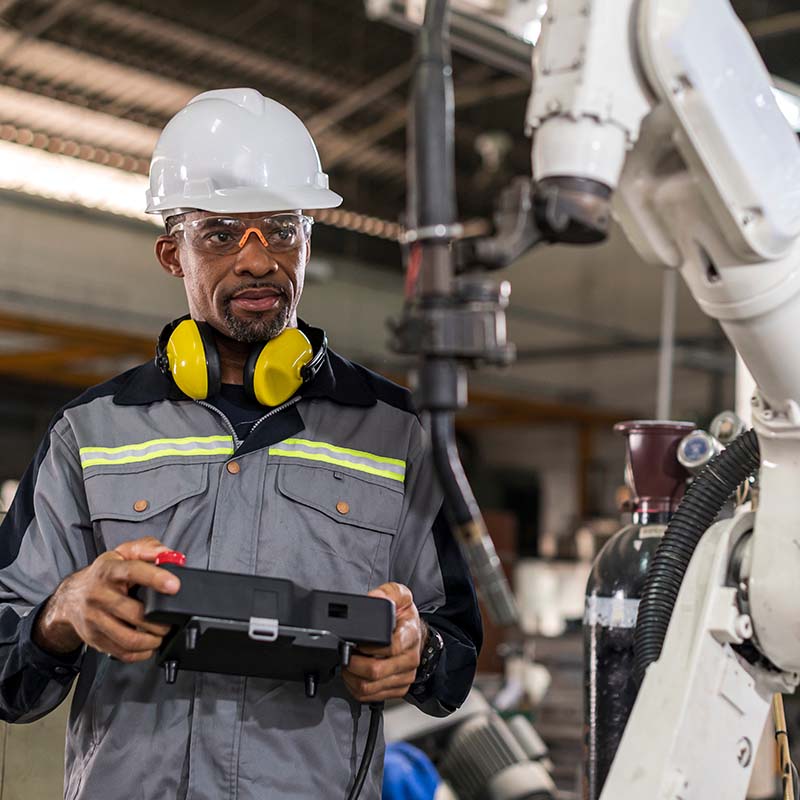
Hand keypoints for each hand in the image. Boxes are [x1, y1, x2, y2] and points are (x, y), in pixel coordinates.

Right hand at [33, 536, 180, 662]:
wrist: (71, 596)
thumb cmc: (104, 574)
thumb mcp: (123, 553)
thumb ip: (148, 548)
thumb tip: (168, 555)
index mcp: (109, 570)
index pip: (133, 571)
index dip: (156, 578)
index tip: (174, 585)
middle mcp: (99, 595)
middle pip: (135, 613)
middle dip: (160, 621)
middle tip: (171, 620)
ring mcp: (95, 619)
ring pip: (129, 638)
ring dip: (152, 640)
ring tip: (161, 634)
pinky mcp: (94, 638)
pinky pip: (121, 652)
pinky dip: (140, 653)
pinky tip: (148, 646)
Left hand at [342, 582, 426, 702]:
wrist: (415, 635)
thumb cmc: (404, 617)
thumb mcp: (399, 596)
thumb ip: (387, 592)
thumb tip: (371, 598)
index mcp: (410, 634)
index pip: (391, 647)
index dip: (368, 647)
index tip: (356, 642)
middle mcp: (409, 658)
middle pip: (376, 671)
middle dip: (353, 663)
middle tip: (345, 653)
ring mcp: (404, 676)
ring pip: (370, 687)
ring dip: (351, 677)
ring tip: (347, 664)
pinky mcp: (398, 689)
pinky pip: (371, 696)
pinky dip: (356, 688)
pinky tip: (354, 675)